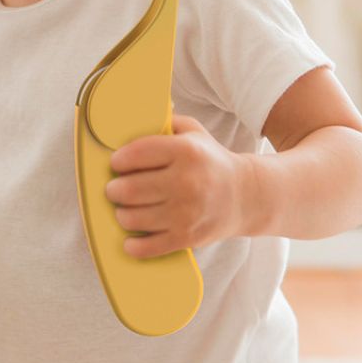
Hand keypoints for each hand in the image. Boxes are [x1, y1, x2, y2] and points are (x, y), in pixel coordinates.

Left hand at [104, 114, 253, 258]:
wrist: (247, 196)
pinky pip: (149, 246)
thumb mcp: (193, 132)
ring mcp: (187, 212)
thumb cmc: (211, 161)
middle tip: (115, 189)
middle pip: (129, 189)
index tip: (116, 164)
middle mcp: (186, 181)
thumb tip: (129, 116)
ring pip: (133, 217)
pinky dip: (134, 245)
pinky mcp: (188, 237)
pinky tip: (130, 239)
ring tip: (125, 209)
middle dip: (114, 190)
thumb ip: (163, 121)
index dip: (118, 161)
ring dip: (122, 214)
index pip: (135, 154)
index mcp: (185, 151)